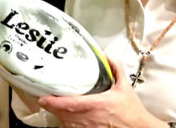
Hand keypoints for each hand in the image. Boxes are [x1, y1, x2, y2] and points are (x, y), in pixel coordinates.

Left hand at [38, 58, 167, 127]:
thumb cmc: (132, 111)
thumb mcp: (125, 86)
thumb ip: (116, 67)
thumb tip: (106, 54)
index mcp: (96, 105)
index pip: (70, 104)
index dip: (54, 102)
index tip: (43, 97)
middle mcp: (90, 119)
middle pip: (63, 114)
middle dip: (53, 106)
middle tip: (46, 98)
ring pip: (66, 123)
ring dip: (60, 115)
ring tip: (55, 105)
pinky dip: (68, 123)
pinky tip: (68, 116)